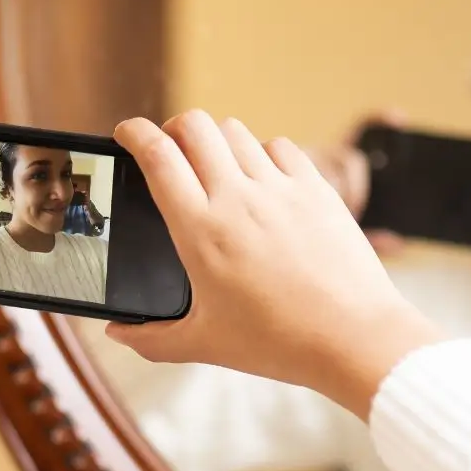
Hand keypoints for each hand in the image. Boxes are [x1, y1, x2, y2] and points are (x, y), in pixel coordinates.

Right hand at [105, 111, 441, 418]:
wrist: (354, 338)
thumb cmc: (279, 343)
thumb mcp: (204, 345)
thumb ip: (151, 339)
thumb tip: (116, 332)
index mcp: (200, 231)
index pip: (156, 155)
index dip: (133, 132)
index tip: (126, 133)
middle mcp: (238, 198)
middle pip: (194, 125)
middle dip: (173, 128)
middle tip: (171, 150)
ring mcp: (280, 189)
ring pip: (236, 130)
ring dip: (217, 141)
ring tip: (217, 168)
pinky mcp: (317, 188)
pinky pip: (281, 147)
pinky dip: (263, 153)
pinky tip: (264, 180)